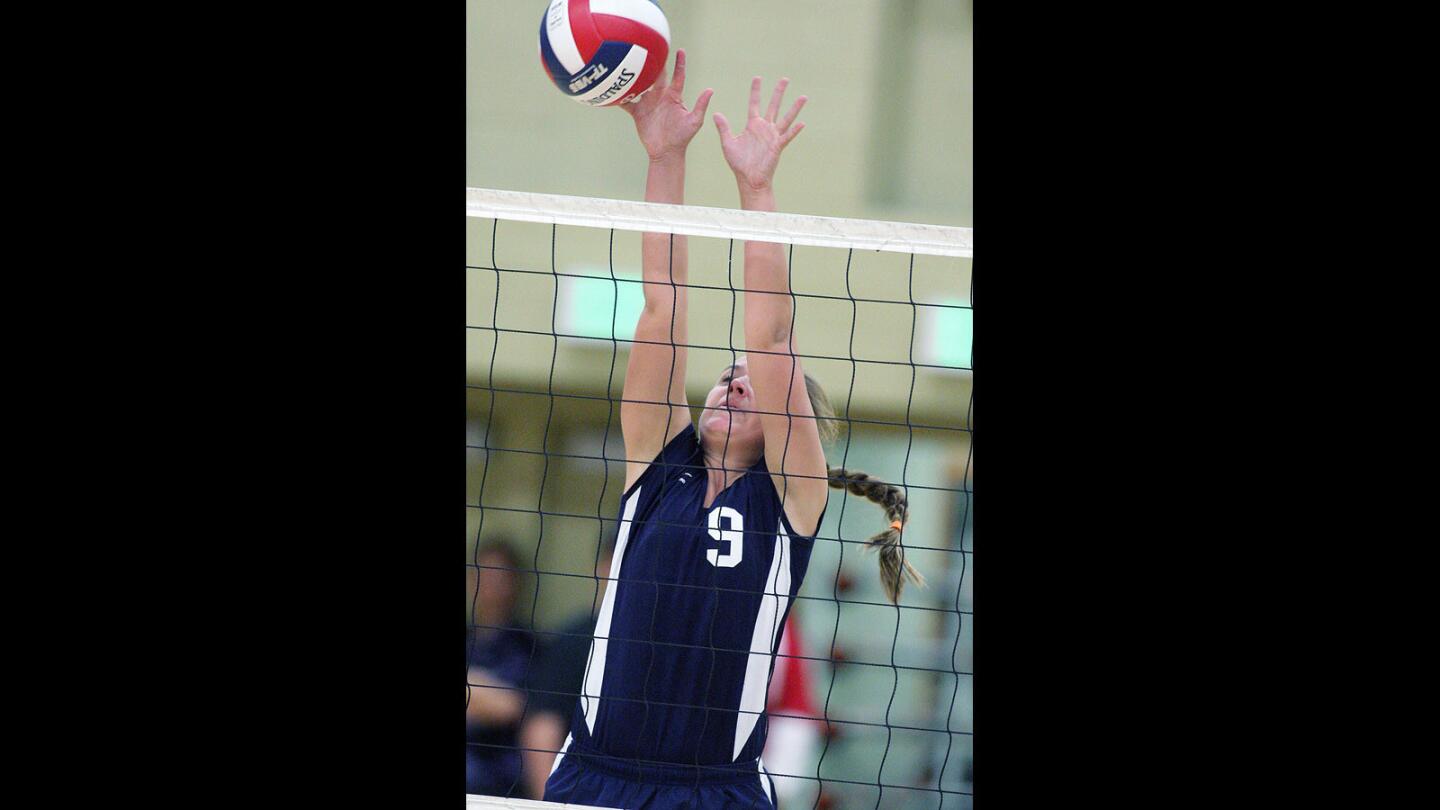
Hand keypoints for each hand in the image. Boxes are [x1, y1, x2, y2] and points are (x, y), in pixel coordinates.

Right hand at [621, 49, 713, 162]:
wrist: (667, 152)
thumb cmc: (682, 137)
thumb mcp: (694, 121)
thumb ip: (700, 105)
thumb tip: (710, 90)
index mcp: (674, 96)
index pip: (678, 76)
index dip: (680, 63)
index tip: (681, 50)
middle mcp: (660, 97)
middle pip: (657, 76)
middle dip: (655, 63)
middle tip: (651, 48)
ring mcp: (648, 103)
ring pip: (640, 85)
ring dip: (635, 75)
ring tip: (629, 62)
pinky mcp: (638, 112)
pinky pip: (627, 102)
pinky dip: (619, 96)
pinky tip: (612, 88)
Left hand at [714, 77, 806, 192]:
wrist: (749, 179)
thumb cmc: (739, 163)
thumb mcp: (728, 143)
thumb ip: (724, 128)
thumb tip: (716, 113)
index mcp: (752, 125)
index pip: (754, 103)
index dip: (756, 91)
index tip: (758, 78)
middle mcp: (764, 128)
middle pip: (773, 106)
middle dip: (779, 92)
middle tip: (785, 79)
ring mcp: (773, 136)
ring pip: (786, 118)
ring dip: (795, 108)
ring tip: (803, 97)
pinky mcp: (778, 146)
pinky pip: (787, 136)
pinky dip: (795, 131)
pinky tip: (802, 123)